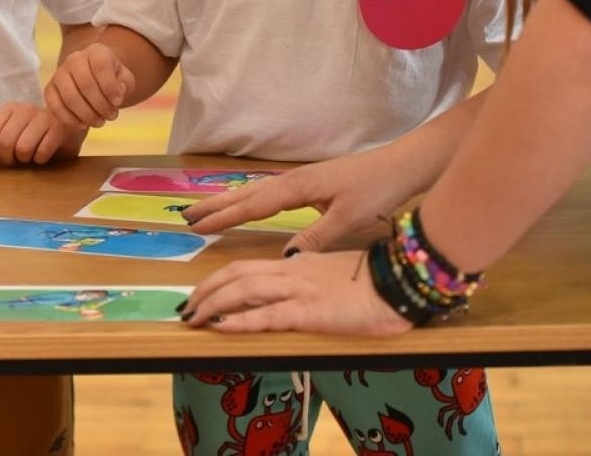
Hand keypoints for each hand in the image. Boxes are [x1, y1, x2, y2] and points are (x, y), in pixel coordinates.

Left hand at [0, 102, 73, 168]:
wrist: (68, 127)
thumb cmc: (35, 133)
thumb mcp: (12, 132)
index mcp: (11, 108)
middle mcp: (26, 109)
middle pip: (5, 141)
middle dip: (7, 158)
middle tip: (13, 161)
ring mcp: (44, 118)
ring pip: (23, 148)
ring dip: (24, 159)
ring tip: (29, 157)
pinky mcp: (60, 129)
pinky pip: (41, 153)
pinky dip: (39, 160)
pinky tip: (43, 155)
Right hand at [43, 43, 134, 128]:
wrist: (93, 81)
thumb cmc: (112, 80)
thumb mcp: (124, 79)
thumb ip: (125, 83)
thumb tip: (117, 93)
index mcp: (96, 51)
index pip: (101, 65)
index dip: (110, 86)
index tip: (119, 102)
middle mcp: (75, 59)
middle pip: (85, 83)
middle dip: (101, 105)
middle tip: (111, 116)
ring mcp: (60, 73)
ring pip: (70, 97)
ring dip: (87, 114)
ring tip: (100, 121)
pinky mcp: (50, 89)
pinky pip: (55, 106)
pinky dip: (70, 119)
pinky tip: (83, 124)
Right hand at [181, 150, 401, 253]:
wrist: (400, 165)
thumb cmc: (376, 190)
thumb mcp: (347, 219)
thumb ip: (315, 239)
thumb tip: (284, 259)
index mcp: (298, 188)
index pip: (253, 206)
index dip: (225, 218)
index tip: (198, 227)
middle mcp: (294, 180)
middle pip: (247, 194)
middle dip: (217, 206)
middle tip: (187, 216)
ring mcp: (301, 179)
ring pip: (256, 191)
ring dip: (230, 201)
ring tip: (206, 210)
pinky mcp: (310, 182)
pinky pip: (269, 191)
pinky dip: (250, 198)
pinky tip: (248, 204)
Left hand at [181, 250, 412, 336]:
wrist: (404, 280)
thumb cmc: (378, 281)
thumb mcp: (337, 275)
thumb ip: (314, 278)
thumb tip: (298, 285)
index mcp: (298, 263)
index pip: (248, 267)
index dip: (220, 279)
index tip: (202, 292)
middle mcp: (292, 272)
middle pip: (236, 274)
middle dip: (206, 290)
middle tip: (186, 307)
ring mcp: (299, 290)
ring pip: (243, 291)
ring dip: (212, 303)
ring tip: (192, 317)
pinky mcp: (310, 312)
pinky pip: (266, 316)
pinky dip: (239, 321)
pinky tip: (220, 326)